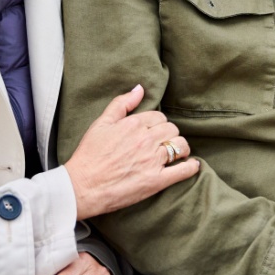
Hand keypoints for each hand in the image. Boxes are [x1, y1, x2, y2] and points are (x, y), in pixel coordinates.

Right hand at [63, 85, 199, 218]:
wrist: (83, 186)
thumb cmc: (89, 155)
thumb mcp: (101, 123)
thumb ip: (121, 104)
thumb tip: (139, 88)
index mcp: (134, 124)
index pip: (159, 117)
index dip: (158, 124)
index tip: (154, 132)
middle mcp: (146, 140)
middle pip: (172, 130)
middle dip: (170, 135)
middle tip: (164, 142)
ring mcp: (152, 161)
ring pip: (180, 146)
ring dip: (181, 148)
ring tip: (177, 153)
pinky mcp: (156, 181)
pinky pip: (182, 171)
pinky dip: (191, 167)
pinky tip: (192, 165)